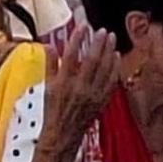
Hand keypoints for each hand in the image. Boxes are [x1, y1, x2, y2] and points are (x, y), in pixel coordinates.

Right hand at [38, 24, 118, 155]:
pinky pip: (111, 82)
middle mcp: (79, 88)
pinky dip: (115, 67)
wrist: (63, 135)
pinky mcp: (101, 101)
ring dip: (109, 51)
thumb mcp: (47, 87)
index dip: (77, 39)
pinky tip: (116, 57)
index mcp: (63, 83)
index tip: (82, 27)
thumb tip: (49, 45)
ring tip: (111, 38)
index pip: (70, 55)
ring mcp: (92, 95)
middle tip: (102, 31)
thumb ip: (49, 64)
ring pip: (104, 69)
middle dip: (98, 43)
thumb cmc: (53, 111)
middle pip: (92, 60)